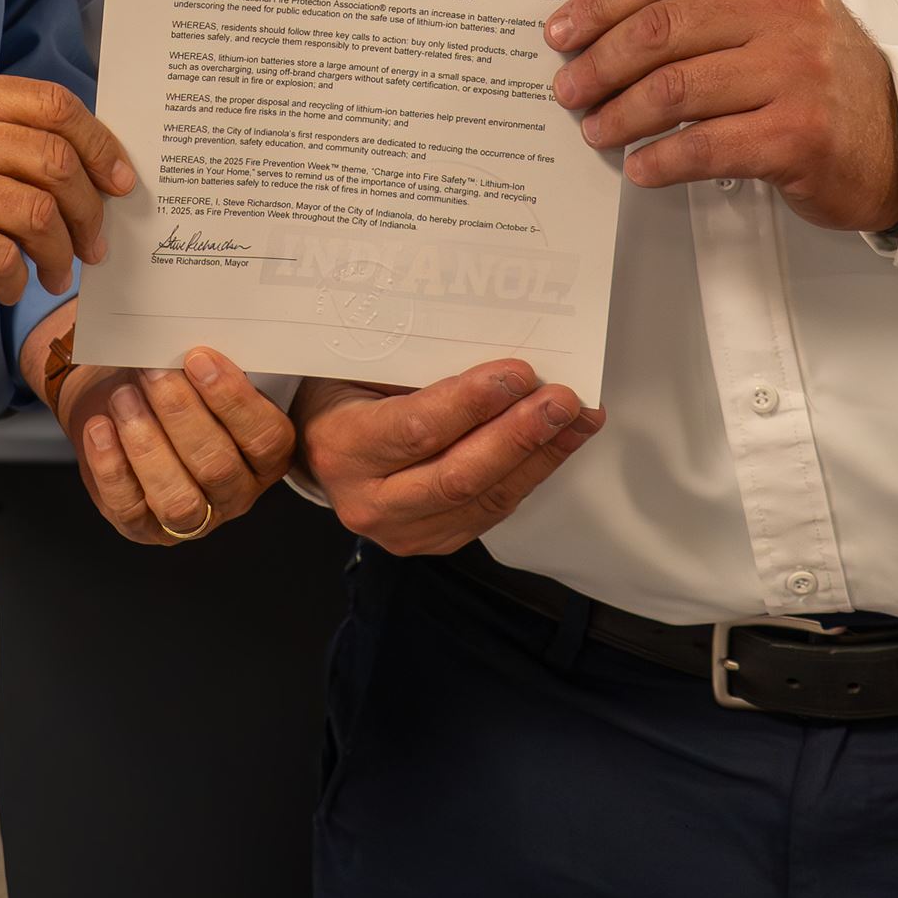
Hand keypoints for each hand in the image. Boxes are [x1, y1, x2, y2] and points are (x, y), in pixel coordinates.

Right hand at [0, 75, 133, 350]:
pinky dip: (18, 281)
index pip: (51, 104)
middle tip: (93, 247)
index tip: (121, 183)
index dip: (99, 144)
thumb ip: (0, 145)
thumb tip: (96, 167)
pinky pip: (2, 256)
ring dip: (59, 253)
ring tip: (55, 274)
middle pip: (53, 158)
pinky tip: (10, 289)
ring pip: (36, 211)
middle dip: (87, 211)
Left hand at [45, 340, 296, 546]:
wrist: (124, 394)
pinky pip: (129, 508)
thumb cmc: (176, 379)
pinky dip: (111, 466)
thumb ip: (217, 364)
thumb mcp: (203, 368)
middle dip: (180, 414)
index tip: (198, 358)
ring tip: (125, 398)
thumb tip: (199, 340)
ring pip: (177, 499)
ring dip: (147, 445)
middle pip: (217, 467)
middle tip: (153, 372)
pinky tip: (101, 427)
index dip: (233, 400)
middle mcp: (236, 492)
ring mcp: (192, 518)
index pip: (266, 438)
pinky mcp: (143, 527)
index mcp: (267, 454)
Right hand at [293, 362, 602, 556]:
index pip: (416, 430)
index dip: (472, 404)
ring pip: (484, 500)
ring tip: (578, 418)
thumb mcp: (361, 364)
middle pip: (458, 476)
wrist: (320, 443)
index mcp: (343, 447)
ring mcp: (402, 532)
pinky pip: (491, 511)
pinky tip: (559, 442)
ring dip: (539, 456)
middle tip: (563, 400)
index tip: (518, 373)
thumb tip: (497, 355)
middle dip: (519, 435)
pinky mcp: (433, 541)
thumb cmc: (344, 389)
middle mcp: (369, 502)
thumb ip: (418, 366)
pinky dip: (531, 474)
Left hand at [548, 0, 897, 233]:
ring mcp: (796, 73)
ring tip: (596, 130)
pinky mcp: (800, 134)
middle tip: (569, 88)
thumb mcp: (776, 18)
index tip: (562, 31)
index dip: (601, 4)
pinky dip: (661, 158)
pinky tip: (640, 166)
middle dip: (600, 62)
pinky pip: (707, 146)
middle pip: (662, 30)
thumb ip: (707, 10)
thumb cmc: (822, 79)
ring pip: (676, 88)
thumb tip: (606, 34)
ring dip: (621, 114)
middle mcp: (785, 13)